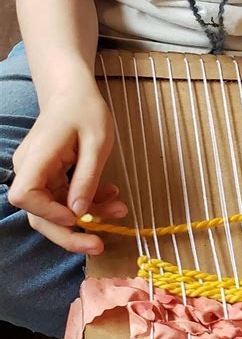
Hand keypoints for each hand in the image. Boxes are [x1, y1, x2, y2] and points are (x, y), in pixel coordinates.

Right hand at [8, 85, 126, 253]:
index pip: (25, 195)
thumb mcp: (97, 143)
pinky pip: (66, 200)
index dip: (48, 212)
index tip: (76, 217)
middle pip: (39, 215)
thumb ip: (88, 178)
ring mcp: (38, 176)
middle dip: (70, 235)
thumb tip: (79, 214)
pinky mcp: (50, 179)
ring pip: (56, 212)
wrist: (74, 93)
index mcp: (37, 157)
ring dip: (88, 218)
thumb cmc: (86, 111)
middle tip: (100, 245)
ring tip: (120, 211)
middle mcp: (30, 170)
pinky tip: (112, 196)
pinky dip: (89, 203)